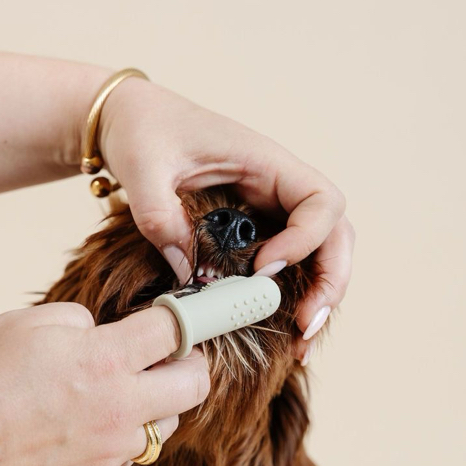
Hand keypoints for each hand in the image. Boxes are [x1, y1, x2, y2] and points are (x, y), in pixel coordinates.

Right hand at [0, 303, 208, 465]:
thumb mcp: (25, 323)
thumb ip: (80, 321)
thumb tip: (104, 333)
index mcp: (104, 361)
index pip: (177, 331)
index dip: (187, 317)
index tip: (188, 316)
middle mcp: (120, 410)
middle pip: (195, 386)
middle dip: (191, 365)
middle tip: (171, 357)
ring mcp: (110, 453)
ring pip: (164, 425)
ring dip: (153, 406)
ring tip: (110, 395)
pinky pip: (126, 455)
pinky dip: (116, 438)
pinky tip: (77, 429)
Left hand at [98, 77, 353, 359]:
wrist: (130, 121)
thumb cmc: (144, 131)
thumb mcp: (143, 168)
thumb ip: (158, 214)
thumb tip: (185, 271)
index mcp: (266, 163)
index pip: (319, 202)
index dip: (303, 240)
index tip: (262, 268)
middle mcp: (279, 187)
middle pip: (335, 234)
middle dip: (330, 282)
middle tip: (304, 326)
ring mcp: (271, 210)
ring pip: (321, 254)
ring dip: (319, 298)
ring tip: (300, 344)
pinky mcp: (256, 230)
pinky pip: (290, 264)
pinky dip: (293, 298)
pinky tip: (282, 334)